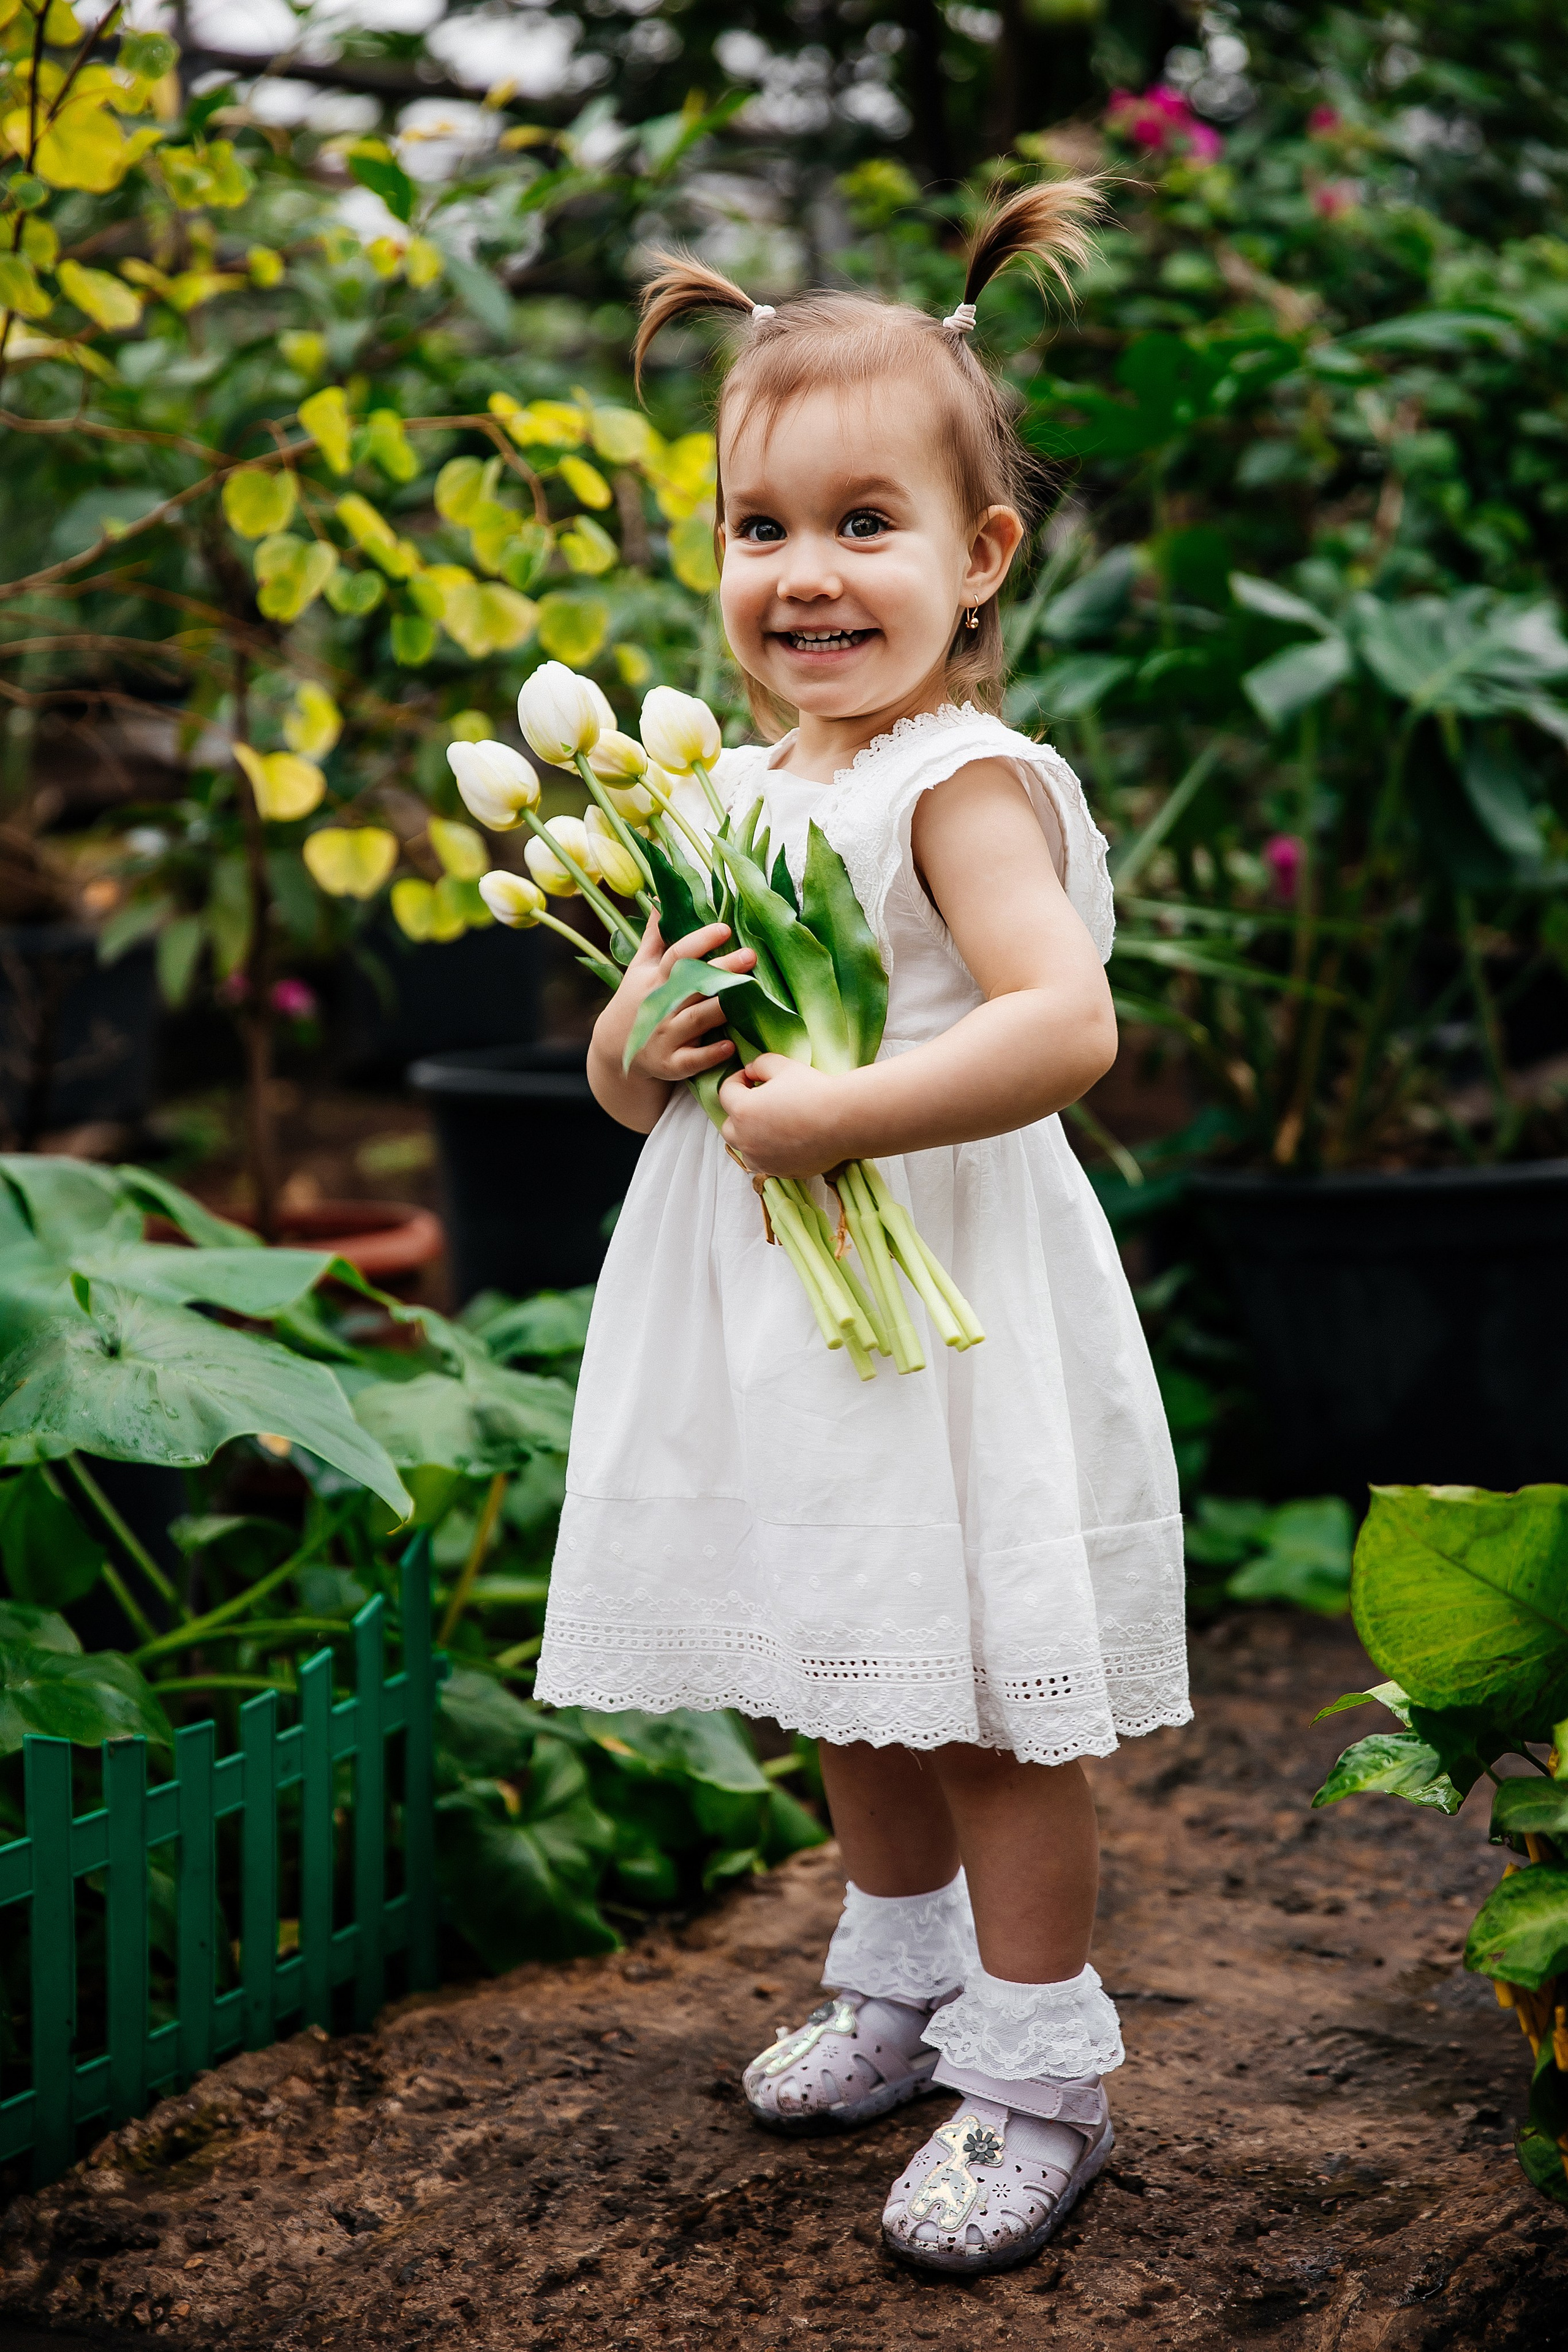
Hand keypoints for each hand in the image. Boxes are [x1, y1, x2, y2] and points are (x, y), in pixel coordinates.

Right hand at [619, 915, 755, 1084]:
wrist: (615, 1049)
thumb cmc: (636, 1000)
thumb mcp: (640, 967)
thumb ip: (654, 936)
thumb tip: (661, 898)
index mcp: (656, 979)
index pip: (677, 956)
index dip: (700, 941)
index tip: (724, 928)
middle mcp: (660, 1006)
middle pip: (693, 985)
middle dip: (721, 970)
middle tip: (750, 955)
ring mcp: (665, 1036)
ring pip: (695, 1020)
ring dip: (721, 1008)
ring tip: (748, 994)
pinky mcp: (671, 1064)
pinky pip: (692, 1060)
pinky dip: (710, 1054)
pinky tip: (731, 1045)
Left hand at [718, 1053, 851, 1178]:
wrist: (845, 1121)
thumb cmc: (814, 1091)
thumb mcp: (783, 1066)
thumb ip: (760, 1065)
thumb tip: (751, 1071)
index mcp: (743, 1111)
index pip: (725, 1093)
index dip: (736, 1080)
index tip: (750, 1077)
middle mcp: (747, 1140)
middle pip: (728, 1127)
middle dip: (738, 1113)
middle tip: (758, 1101)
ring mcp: (763, 1160)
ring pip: (745, 1149)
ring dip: (751, 1137)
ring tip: (770, 1124)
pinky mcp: (781, 1172)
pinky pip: (766, 1163)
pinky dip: (769, 1152)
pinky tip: (787, 1139)